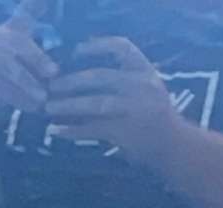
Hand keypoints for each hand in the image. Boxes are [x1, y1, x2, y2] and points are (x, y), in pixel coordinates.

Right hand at [0, 0, 59, 115]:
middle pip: (17, 43)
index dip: (38, 2)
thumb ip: (42, 59)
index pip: (27, 10)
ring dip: (28, 84)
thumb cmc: (9, 85)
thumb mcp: (27, 68)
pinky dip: (14, 97)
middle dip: (38, 59)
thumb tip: (63, 66)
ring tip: (42, 99)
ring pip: (7, 66)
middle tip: (54, 74)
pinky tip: (28, 107)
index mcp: (9, 30)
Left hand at [46, 37, 178, 165]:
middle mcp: (141, 87)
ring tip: (48, 107)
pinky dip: (72, 130)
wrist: (174, 147)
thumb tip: (81, 77)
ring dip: (67, 105)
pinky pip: (92, 129)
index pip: (122, 48)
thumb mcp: (147, 89)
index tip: (77, 50)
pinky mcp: (125, 133)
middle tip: (51, 86)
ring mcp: (133, 110)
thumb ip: (124, 80)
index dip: (98, 46)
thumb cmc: (154, 117)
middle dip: (72, 81)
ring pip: (94, 104)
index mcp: (145, 71)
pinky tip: (56, 131)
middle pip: (100, 77)